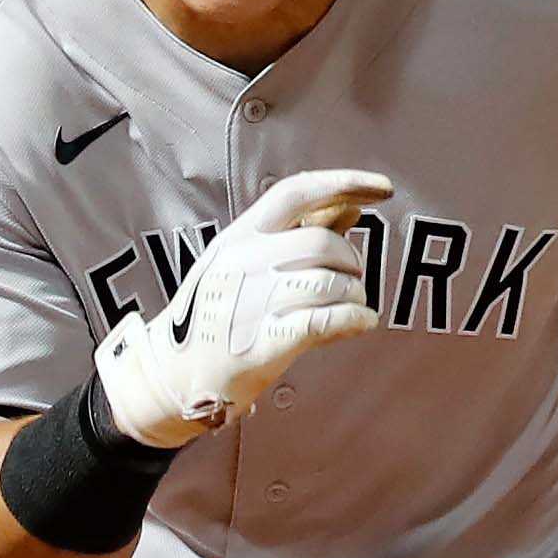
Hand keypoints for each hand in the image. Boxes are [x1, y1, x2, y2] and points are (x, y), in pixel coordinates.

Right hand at [95, 168, 391, 446]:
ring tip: (352, 307)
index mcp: (238, 236)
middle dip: (352, 262)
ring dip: (355, 296)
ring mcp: (250, 304)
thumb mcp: (246, 263)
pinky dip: (354, 319)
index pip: (296, 192)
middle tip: (352, 281)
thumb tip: (352, 205)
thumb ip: (299, 233)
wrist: (172, 375)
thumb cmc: (218, 314)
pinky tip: (362, 322)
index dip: (344, 182)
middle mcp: (242, 263)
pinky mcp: (261, 345)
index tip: (384, 189)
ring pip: (331, 284)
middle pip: (323, 243)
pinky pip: (324, 322)